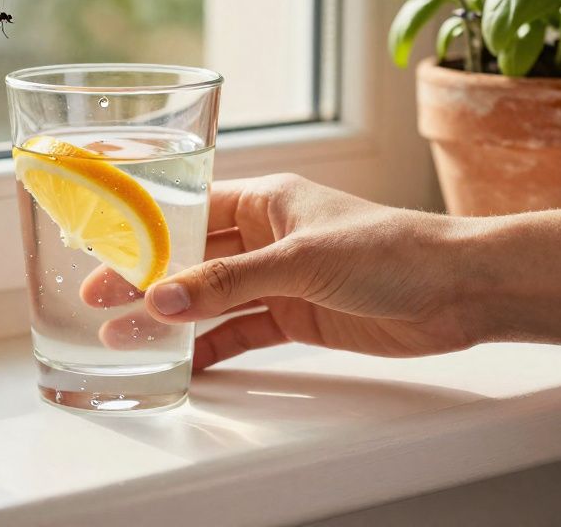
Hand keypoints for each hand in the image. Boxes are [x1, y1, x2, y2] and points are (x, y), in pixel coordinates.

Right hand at [137, 174, 479, 368]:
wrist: (459, 289)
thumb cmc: (390, 248)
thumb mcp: (299, 260)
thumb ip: (229, 281)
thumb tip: (163, 297)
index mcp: (266, 198)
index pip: (189, 210)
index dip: (146, 230)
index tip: (106, 250)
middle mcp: (268, 236)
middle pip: (193, 256)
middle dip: (149, 277)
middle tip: (102, 299)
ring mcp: (282, 278)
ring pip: (213, 297)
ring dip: (174, 316)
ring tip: (128, 336)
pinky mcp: (299, 317)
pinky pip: (242, 331)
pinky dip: (213, 346)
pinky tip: (184, 362)